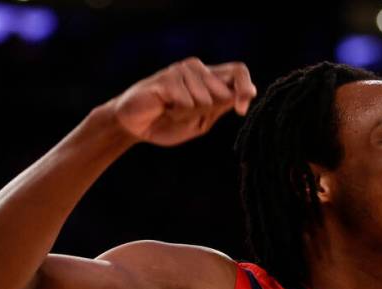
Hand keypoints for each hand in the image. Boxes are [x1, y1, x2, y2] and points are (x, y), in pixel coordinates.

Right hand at [107, 58, 256, 145]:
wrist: (135, 126)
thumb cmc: (168, 123)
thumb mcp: (201, 121)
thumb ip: (219, 108)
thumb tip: (239, 96)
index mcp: (209, 78)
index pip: (237, 71)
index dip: (245, 87)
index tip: (241, 109)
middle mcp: (196, 69)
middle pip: (223, 90)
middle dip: (208, 112)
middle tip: (185, 115)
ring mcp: (180, 70)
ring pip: (205, 99)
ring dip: (188, 114)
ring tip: (172, 111)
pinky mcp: (166, 78)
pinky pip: (186, 101)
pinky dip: (177, 113)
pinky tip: (164, 108)